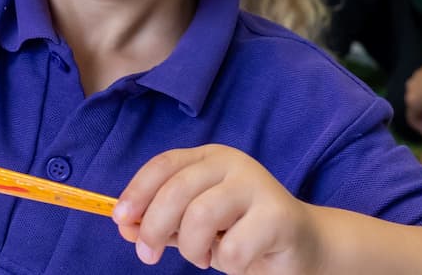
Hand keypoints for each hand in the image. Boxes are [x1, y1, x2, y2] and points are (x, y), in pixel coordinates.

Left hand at [114, 145, 326, 272]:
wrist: (302, 248)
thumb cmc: (241, 234)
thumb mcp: (194, 227)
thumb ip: (161, 223)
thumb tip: (124, 225)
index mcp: (209, 158)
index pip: (163, 165)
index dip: (137, 191)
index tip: (119, 219)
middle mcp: (233, 164)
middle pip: (177, 190)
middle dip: (153, 227)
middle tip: (147, 255)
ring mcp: (258, 185)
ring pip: (200, 216)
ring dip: (191, 247)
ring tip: (200, 257)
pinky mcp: (279, 215)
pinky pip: (234, 248)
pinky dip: (227, 264)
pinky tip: (239, 260)